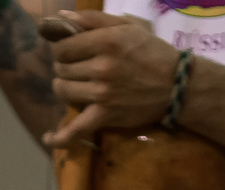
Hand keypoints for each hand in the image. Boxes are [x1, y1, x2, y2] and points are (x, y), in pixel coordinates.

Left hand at [46, 13, 177, 143]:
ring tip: (74, 85)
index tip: (70, 52)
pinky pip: (76, 129)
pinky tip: (48, 139)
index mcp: (105, 41)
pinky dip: (60, 137)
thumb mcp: (126, 27)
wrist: (176, 86)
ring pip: (63, 90)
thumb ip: (92, 20)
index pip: (62, 47)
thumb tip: (60, 16)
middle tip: (76, 68)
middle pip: (61, 68)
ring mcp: (102, 93)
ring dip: (64, 87)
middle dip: (64, 67)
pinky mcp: (106, 116)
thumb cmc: (151, 52)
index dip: (62, 49)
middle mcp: (101, 67)